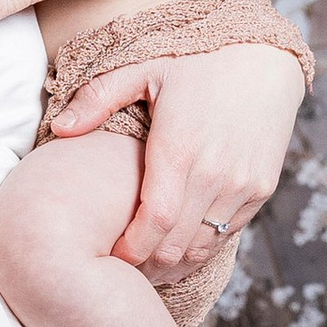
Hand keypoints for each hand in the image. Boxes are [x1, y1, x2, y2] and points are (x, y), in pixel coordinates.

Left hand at [52, 40, 303, 273]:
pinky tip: (180, 249)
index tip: (111, 258)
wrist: (267, 55)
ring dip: (174, 263)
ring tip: (148, 266)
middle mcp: (215, 172)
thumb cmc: (198, 59)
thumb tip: (59, 128)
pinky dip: (202, 247)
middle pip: (175, 245)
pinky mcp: (262, 188)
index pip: (152, 222)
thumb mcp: (144, 68)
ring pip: (202, 246)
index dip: (130, 250)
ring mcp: (242, 183)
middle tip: (122, 271)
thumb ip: (98, 98)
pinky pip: (227, 234)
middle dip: (146, 265)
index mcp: (179, 147)